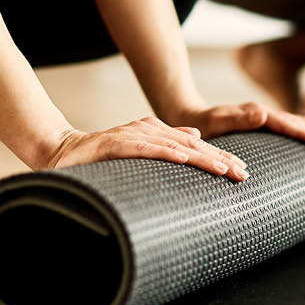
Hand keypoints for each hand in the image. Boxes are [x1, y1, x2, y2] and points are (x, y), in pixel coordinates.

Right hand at [48, 117, 251, 181]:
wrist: (62, 151)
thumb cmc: (103, 158)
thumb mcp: (140, 151)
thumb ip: (166, 143)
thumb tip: (195, 137)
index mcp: (156, 133)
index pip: (195, 146)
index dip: (220, 157)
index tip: (243, 172)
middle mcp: (148, 130)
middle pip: (191, 145)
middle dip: (219, 159)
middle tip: (243, 174)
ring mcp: (132, 135)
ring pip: (173, 146)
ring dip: (200, 158)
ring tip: (222, 169)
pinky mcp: (114, 143)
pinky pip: (143, 149)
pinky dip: (164, 153)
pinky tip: (183, 159)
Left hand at [165, 103, 304, 148]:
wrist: (188, 117)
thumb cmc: (199, 126)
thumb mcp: (215, 123)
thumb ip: (238, 119)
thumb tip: (264, 113)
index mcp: (256, 114)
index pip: (287, 124)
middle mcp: (261, 113)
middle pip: (295, 121)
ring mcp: (261, 116)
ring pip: (293, 121)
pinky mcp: (258, 122)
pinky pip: (285, 125)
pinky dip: (300, 126)